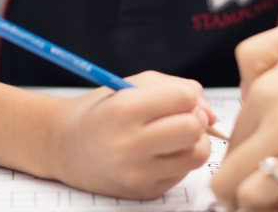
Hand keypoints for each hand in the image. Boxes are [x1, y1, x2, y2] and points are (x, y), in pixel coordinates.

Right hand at [48, 71, 213, 199]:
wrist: (65, 147)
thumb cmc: (105, 109)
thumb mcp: (134, 85)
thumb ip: (179, 88)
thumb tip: (211, 116)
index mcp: (124, 110)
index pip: (184, 99)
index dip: (187, 97)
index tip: (177, 100)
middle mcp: (129, 145)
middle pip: (192, 130)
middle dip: (196, 120)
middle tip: (183, 118)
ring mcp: (136, 173)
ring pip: (196, 155)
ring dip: (194, 143)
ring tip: (176, 137)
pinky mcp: (144, 193)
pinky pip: (183, 174)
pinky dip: (179, 160)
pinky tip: (159, 154)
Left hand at [212, 16, 277, 210]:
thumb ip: (256, 57)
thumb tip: (243, 96)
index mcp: (268, 91)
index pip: (229, 145)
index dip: (236, 162)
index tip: (247, 168)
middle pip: (230, 182)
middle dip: (234, 195)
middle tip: (250, 196)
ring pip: (256, 201)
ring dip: (261, 207)